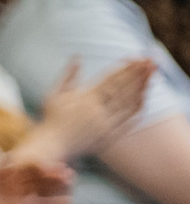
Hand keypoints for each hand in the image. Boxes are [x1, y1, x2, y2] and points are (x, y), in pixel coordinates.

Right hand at [32, 56, 155, 162]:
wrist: (51, 146)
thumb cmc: (50, 120)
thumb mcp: (54, 94)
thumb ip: (68, 75)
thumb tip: (77, 57)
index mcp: (84, 99)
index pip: (110, 80)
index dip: (125, 68)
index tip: (137, 57)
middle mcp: (97, 111)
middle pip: (123, 88)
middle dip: (138, 73)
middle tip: (152, 61)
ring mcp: (105, 124)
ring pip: (129, 102)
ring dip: (142, 87)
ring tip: (152, 74)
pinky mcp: (110, 136)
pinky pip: (129, 120)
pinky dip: (138, 107)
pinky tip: (145, 96)